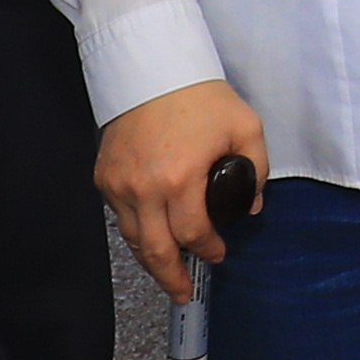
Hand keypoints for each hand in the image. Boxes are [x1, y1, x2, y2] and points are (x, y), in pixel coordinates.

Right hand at [96, 80, 267, 298]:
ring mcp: (119, 184)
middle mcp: (144, 189)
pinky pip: (120, 216)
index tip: (218, 253)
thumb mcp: (245, 128)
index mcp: (180, 180)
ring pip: (133, 239)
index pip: (194, 235)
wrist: (153, 66)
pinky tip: (150, 236)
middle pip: (156, 251)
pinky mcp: (104, 175)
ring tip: (166, 272)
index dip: (209, 250)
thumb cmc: (200, 95)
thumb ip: (255, 171)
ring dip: (151, 260)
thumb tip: (249, 205)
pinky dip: (135, 231)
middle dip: (172, 278)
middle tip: (183, 292)